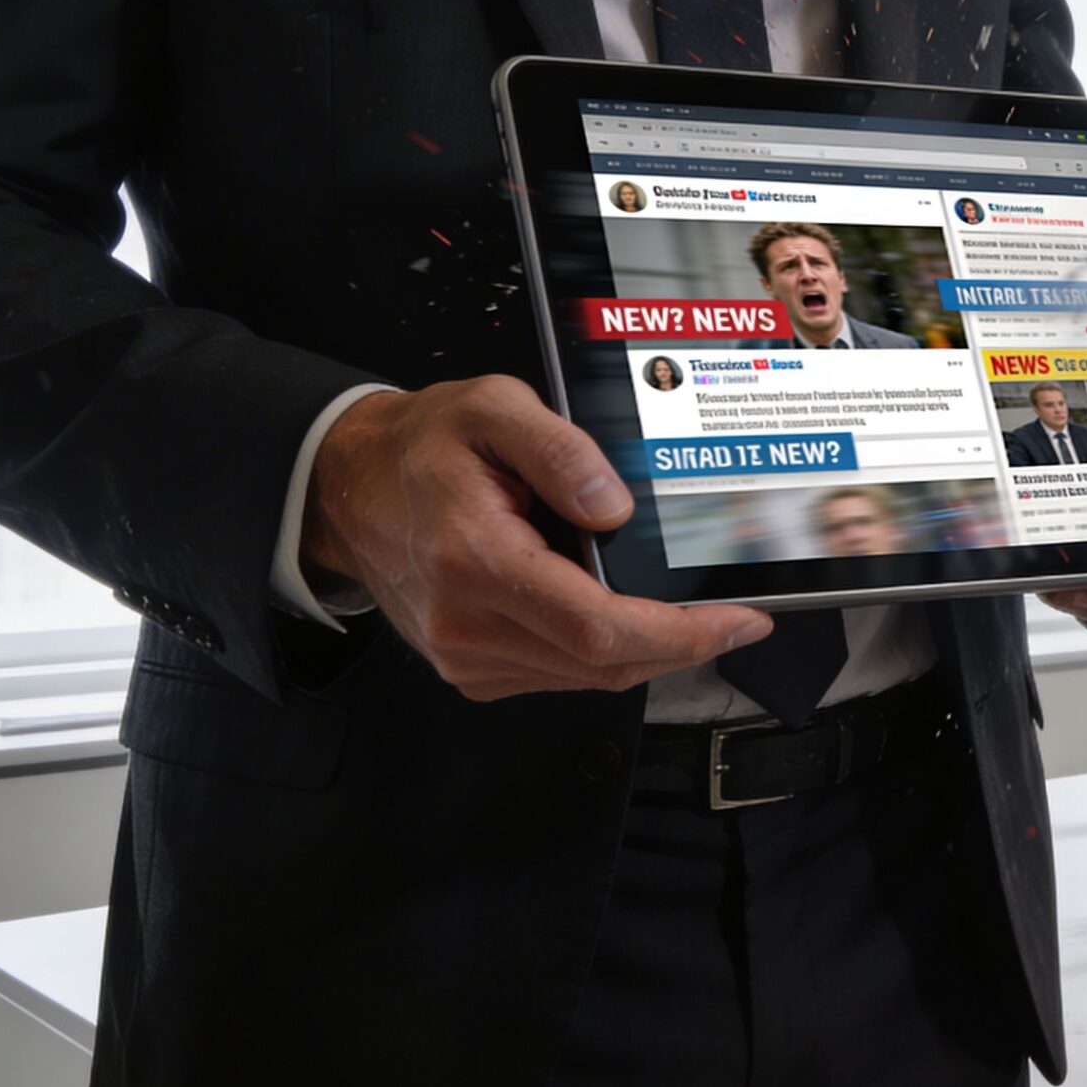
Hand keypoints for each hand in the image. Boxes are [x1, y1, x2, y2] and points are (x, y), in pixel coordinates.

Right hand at [300, 376, 771, 700]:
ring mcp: (465, 655)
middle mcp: (467, 624)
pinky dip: (604, 653)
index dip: (681, 634)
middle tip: (736, 617)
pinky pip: (557, 674)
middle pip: (604, 664)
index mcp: (476, 561)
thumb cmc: (419, 447)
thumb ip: (560, 451)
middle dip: (683, 645)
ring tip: (689, 612)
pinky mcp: (470, 667)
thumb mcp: (492, 409)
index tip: (739, 620)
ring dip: (648, 651)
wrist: (347, 488)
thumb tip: (614, 506)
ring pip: (586, 677)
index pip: (600, 629)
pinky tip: (626, 617)